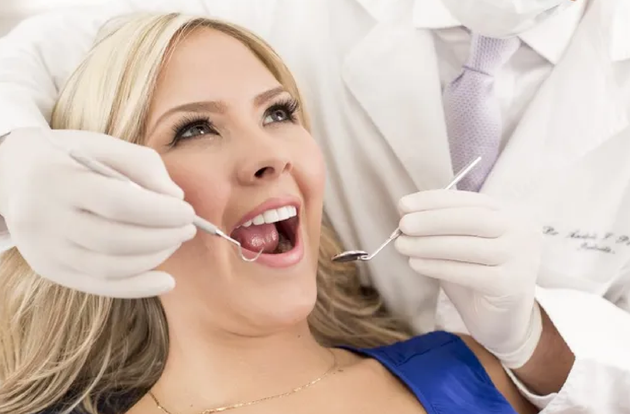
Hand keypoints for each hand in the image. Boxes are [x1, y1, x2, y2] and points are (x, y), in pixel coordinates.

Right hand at [0, 128, 195, 297]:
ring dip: (153, 260)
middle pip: (114, 240)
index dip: (159, 212)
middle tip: (187, 229)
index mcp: (57, 178)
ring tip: (174, 243)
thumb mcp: (104, 145)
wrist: (13, 172)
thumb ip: (144, 165)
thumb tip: (176, 198)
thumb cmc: (70, 156)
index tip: (187, 211)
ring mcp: (43, 248)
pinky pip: (98, 286)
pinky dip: (137, 288)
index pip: (116, 203)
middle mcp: (44, 218)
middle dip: (162, 238)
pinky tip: (166, 282)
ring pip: (108, 268)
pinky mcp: (48, 268)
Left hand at [395, 189, 542, 367]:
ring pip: (468, 246)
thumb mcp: (457, 245)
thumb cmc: (476, 275)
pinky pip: (468, 272)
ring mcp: (521, 258)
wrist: (502, 321)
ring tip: (402, 245)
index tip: (404, 204)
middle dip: (432, 220)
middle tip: (403, 225)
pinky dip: (437, 267)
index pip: (469, 200)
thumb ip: (439, 227)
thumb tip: (405, 209)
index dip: (434, 201)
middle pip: (472, 219)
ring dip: (429, 244)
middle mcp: (521, 232)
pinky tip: (415, 264)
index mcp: (509, 214)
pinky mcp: (510, 285)